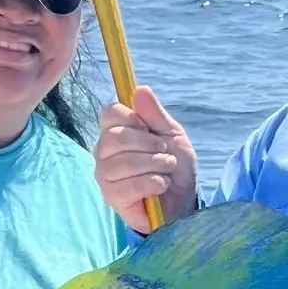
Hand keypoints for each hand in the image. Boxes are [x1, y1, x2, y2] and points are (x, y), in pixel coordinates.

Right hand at [94, 85, 197, 229]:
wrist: (184, 200)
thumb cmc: (175, 167)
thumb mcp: (172, 135)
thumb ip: (155, 114)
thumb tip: (140, 89)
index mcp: (115, 131)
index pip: (109, 113)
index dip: (132, 118)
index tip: (150, 129)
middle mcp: (103, 151)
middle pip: (116, 137)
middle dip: (149, 145)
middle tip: (165, 154)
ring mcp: (104, 175)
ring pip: (122, 162)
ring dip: (154, 165)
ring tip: (166, 171)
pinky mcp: (111, 197)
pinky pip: (129, 185)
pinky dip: (152, 183)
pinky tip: (160, 186)